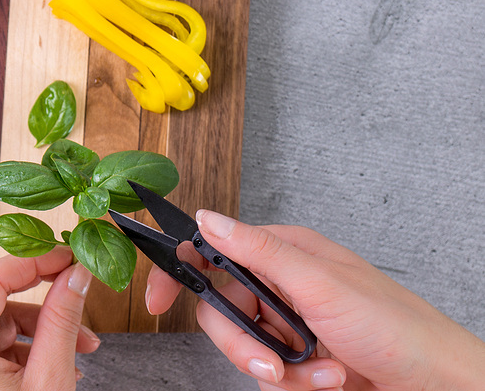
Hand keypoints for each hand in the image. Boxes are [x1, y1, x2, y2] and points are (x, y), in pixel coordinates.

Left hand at [0, 247, 100, 389]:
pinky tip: (63, 360)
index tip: (66, 256)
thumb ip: (63, 319)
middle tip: (77, 286)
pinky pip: (0, 343)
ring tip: (82, 344)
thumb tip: (76, 275)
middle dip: (43, 296)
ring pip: (2, 320)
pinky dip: (33, 345)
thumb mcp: (50, 379)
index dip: (32, 261)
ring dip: (44, 325)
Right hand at [146, 210, 484, 390]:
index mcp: (285, 252)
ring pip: (244, 347)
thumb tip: (207, 219)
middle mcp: (283, 285)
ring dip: (281, 369)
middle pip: (221, 310)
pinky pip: (269, 373)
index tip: (157, 301)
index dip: (180, 273)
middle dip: (243, 344)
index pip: (214, 251)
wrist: (437, 386)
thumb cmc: (396, 327)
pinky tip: (329, 380)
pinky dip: (297, 383)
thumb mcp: (320, 284)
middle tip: (270, 360)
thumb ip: (257, 251)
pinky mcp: (299, 358)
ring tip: (322, 373)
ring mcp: (290, 324)